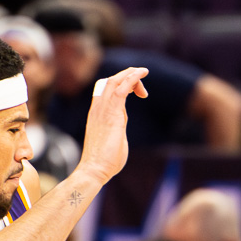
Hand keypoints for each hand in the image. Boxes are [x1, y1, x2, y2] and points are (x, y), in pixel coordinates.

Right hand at [79, 67, 148, 185]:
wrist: (95, 169)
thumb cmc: (106, 161)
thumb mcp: (115, 138)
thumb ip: (118, 126)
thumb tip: (122, 122)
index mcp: (98, 113)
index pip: (107, 89)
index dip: (123, 85)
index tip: (139, 93)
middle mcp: (99, 108)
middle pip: (111, 81)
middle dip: (128, 76)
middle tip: (143, 79)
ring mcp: (103, 110)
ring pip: (115, 81)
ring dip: (131, 74)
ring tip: (144, 71)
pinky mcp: (111, 114)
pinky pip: (121, 89)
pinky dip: (132, 79)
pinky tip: (142, 74)